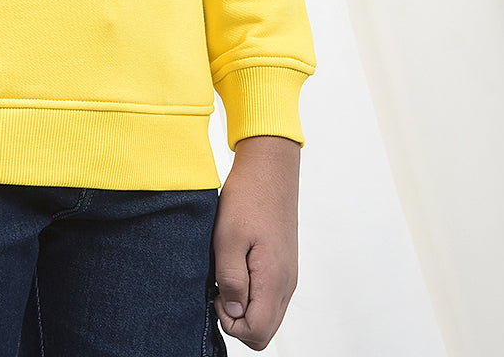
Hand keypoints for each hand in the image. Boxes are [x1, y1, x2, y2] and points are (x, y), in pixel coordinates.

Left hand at [212, 135, 300, 350]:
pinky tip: (236, 268)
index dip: (230, 322)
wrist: (269, 169)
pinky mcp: (284, 267)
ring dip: (244, 307)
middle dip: (237, 320)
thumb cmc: (247, 198)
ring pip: (267, 316)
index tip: (215, 293)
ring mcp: (287, 276)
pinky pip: (269, 298)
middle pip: (263, 332)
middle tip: (218, 288)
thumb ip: (230, 279)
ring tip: (226, 275)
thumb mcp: (227, 237)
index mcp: (274, 280)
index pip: (256, 333)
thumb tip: (233, 311)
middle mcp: (286, 284)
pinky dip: (251, 294)